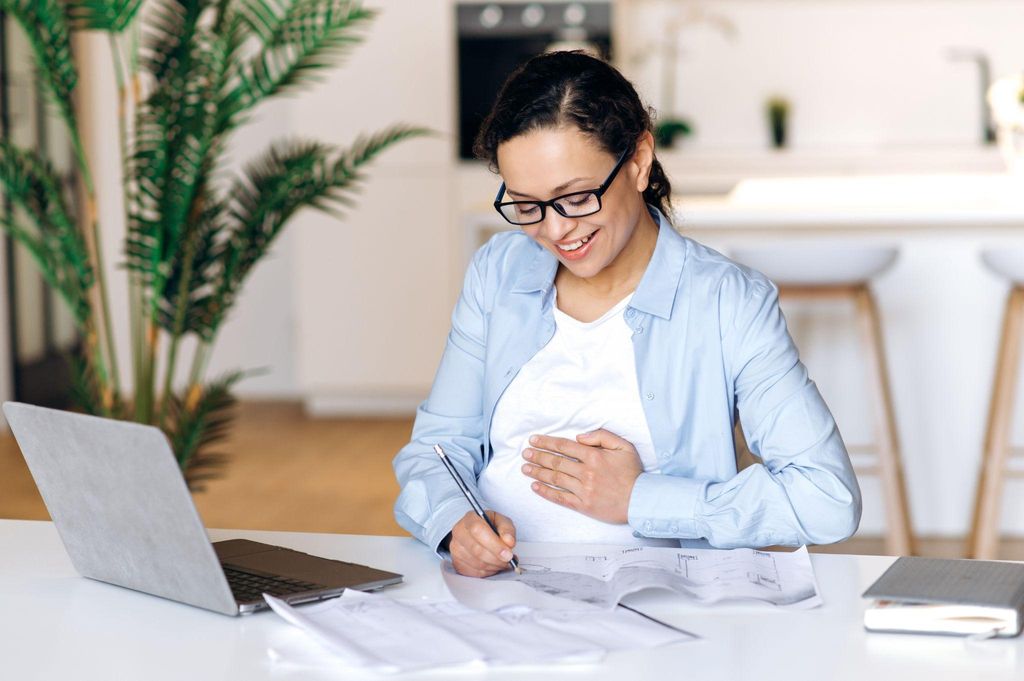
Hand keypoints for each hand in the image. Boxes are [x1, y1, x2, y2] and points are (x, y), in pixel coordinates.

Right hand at [449, 510, 516, 577]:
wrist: (475, 534)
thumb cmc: (489, 527)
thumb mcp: (501, 521)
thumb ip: (507, 529)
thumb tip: (509, 542)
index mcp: (470, 519)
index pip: (478, 530)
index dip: (494, 544)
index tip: (508, 553)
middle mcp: (459, 533)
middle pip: (477, 550)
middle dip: (497, 558)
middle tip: (509, 559)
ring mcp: (456, 549)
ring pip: (477, 564)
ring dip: (494, 566)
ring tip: (502, 561)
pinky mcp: (457, 563)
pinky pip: (475, 573)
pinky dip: (488, 572)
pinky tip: (493, 565)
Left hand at [522, 429, 642, 523]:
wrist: (641, 500)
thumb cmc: (633, 473)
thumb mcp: (623, 446)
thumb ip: (602, 436)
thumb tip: (580, 437)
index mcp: (594, 456)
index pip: (564, 446)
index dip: (546, 442)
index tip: (534, 440)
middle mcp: (586, 472)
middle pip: (556, 462)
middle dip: (538, 456)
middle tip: (525, 453)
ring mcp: (583, 490)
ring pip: (555, 479)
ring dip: (538, 472)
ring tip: (525, 468)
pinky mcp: (583, 505)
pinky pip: (560, 498)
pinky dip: (546, 492)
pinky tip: (535, 487)